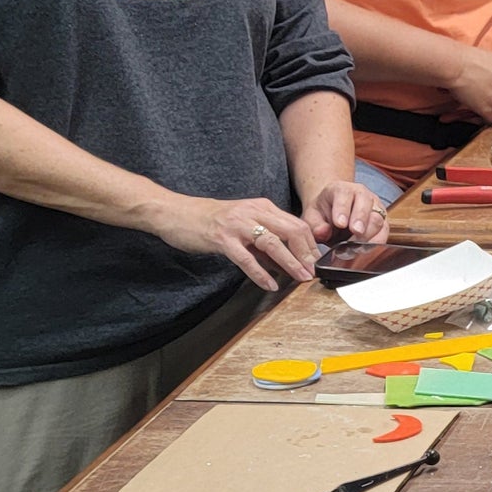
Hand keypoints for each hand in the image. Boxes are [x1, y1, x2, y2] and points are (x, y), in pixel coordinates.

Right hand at [153, 195, 321, 290]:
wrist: (174, 212)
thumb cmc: (209, 220)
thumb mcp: (243, 224)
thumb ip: (265, 242)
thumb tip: (286, 264)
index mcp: (262, 207)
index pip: (297, 224)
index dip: (311, 245)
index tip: (318, 262)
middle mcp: (253, 212)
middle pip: (292, 230)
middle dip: (307, 254)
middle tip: (314, 272)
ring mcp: (237, 224)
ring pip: (272, 243)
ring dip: (291, 263)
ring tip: (301, 278)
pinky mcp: (221, 238)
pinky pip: (246, 258)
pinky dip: (260, 273)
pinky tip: (270, 285)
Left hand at [301, 179, 390, 244]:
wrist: (334, 212)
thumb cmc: (323, 213)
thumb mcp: (312, 216)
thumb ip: (315, 224)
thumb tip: (323, 233)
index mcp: (342, 189)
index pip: (345, 195)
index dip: (343, 210)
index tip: (340, 224)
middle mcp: (362, 195)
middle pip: (366, 205)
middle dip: (361, 222)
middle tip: (353, 237)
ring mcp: (375, 207)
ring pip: (378, 219)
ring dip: (369, 236)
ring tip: (356, 249)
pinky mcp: (383, 221)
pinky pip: (384, 232)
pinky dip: (376, 243)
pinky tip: (365, 252)